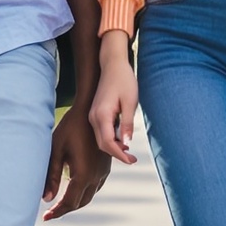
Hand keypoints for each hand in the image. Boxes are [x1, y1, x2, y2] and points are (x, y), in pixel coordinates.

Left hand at [43, 105, 112, 219]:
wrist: (91, 110)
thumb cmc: (70, 128)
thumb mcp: (56, 150)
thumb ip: (51, 175)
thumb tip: (45, 199)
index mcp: (83, 174)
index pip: (69, 202)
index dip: (57, 212)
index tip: (45, 217)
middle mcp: (96, 176)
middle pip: (80, 202)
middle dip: (65, 209)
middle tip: (50, 213)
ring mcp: (103, 171)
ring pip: (89, 196)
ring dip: (75, 203)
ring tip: (60, 205)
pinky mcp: (106, 166)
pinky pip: (95, 186)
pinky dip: (84, 193)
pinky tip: (74, 189)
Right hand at [87, 34, 139, 165]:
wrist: (112, 64)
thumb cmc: (124, 80)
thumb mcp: (130, 102)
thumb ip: (127, 123)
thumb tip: (127, 143)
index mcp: (102, 115)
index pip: (108, 143)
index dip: (120, 155)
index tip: (132, 161)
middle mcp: (93, 117)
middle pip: (102, 144)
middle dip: (117, 153)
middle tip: (133, 159)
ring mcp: (92, 115)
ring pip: (101, 139)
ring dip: (114, 147)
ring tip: (129, 150)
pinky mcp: (95, 113)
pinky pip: (101, 132)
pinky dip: (111, 139)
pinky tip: (122, 139)